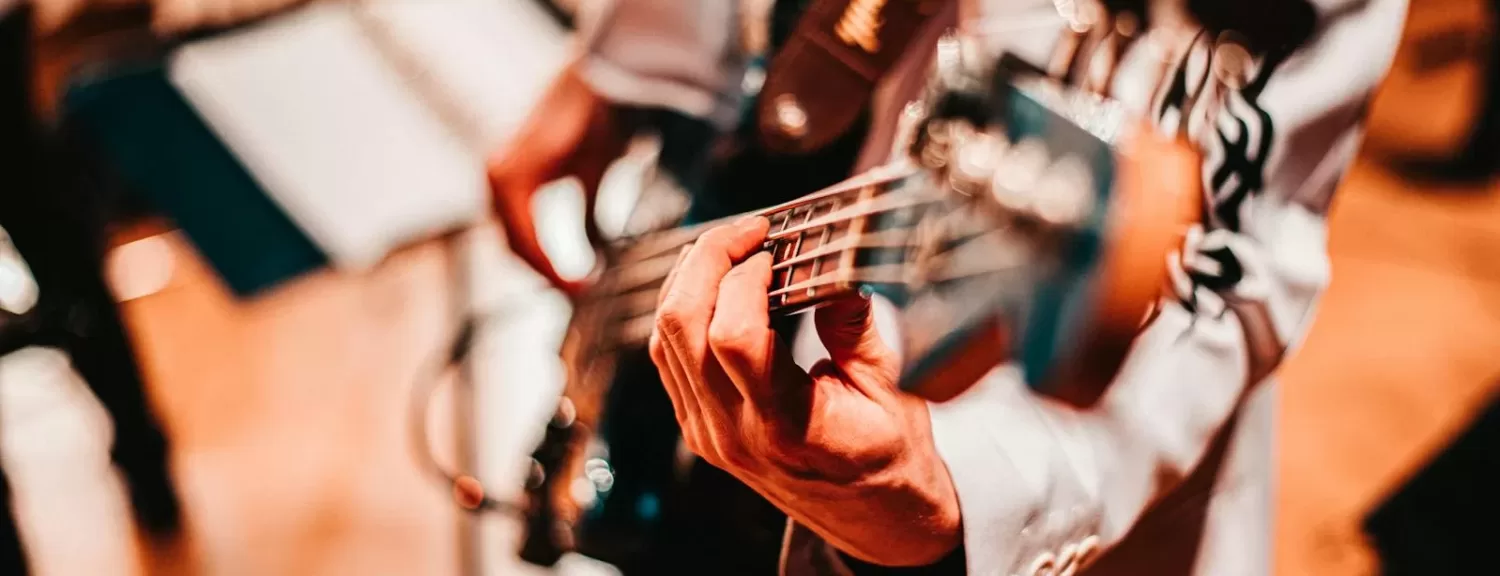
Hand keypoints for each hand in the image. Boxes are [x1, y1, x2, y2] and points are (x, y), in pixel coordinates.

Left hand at [487, 62, 632, 298]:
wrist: (602, 84)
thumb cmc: (597, 122)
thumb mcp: (591, 182)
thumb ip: (587, 222)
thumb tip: (596, 260)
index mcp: (511, 182)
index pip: (521, 243)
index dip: (548, 273)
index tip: (577, 294)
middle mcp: (497, 179)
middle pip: (515, 250)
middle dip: (547, 279)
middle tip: (580, 299)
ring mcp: (499, 178)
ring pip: (519, 246)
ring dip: (549, 275)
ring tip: (580, 292)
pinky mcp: (512, 177)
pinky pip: (527, 233)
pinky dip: (549, 259)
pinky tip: (574, 274)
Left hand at [649, 216, 961, 566]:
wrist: (875, 520)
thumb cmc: (890, 457)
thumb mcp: (892, 389)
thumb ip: (855, 325)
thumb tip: (831, 264)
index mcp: (786, 426)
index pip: (732, 337)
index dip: (743, 276)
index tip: (774, 245)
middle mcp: (733, 433)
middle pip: (680, 329)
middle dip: (706, 261)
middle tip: (746, 231)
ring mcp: (708, 434)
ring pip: (664, 341)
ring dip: (688, 281)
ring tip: (728, 248)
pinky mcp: (699, 429)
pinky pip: (668, 360)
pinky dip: (683, 311)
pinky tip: (714, 284)